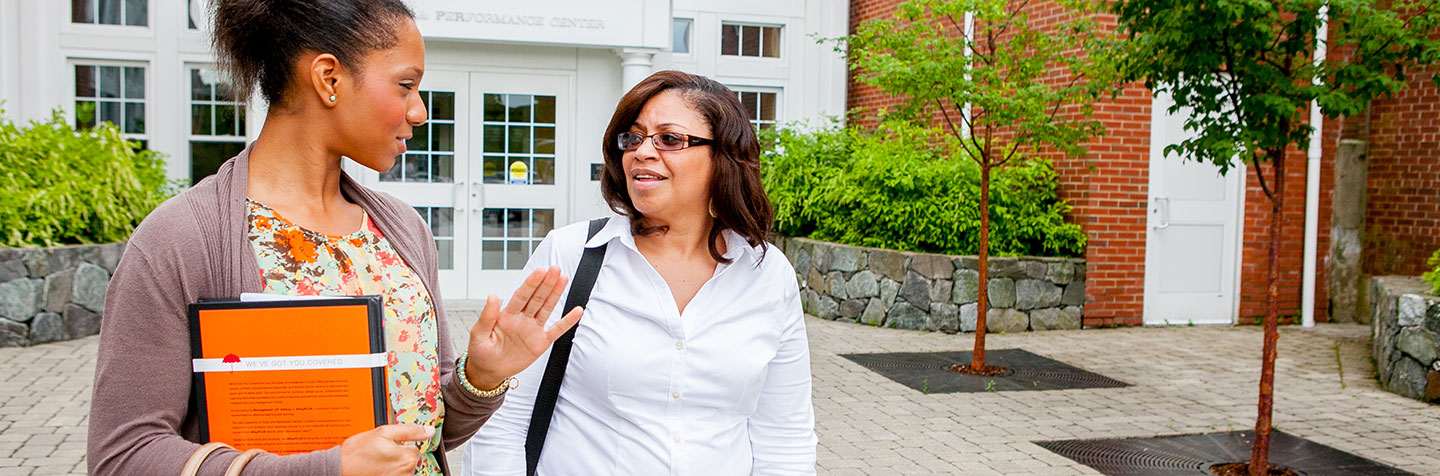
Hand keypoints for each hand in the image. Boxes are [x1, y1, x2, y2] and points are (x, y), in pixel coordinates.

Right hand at [339, 423, 432, 475]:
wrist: (339, 469)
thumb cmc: (356, 453)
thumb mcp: (382, 432)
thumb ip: (409, 430)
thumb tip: (428, 430)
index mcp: (407, 458)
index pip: (414, 449)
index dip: (401, 445)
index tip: (388, 446)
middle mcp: (405, 473)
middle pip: (408, 461)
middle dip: (397, 456)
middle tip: (379, 453)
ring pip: (401, 470)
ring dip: (391, 466)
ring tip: (375, 462)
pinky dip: (386, 473)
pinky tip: (375, 470)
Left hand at [464, 266, 583, 388]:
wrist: (488, 371)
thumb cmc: (481, 352)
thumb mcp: (478, 335)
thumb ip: (486, 316)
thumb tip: (492, 296)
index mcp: (506, 315)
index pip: (521, 295)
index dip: (531, 283)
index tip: (539, 271)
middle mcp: (522, 319)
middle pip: (536, 298)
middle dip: (546, 283)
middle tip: (555, 269)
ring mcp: (532, 329)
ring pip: (546, 308)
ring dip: (555, 294)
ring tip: (563, 279)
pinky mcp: (541, 342)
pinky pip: (557, 330)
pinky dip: (567, 321)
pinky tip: (577, 311)